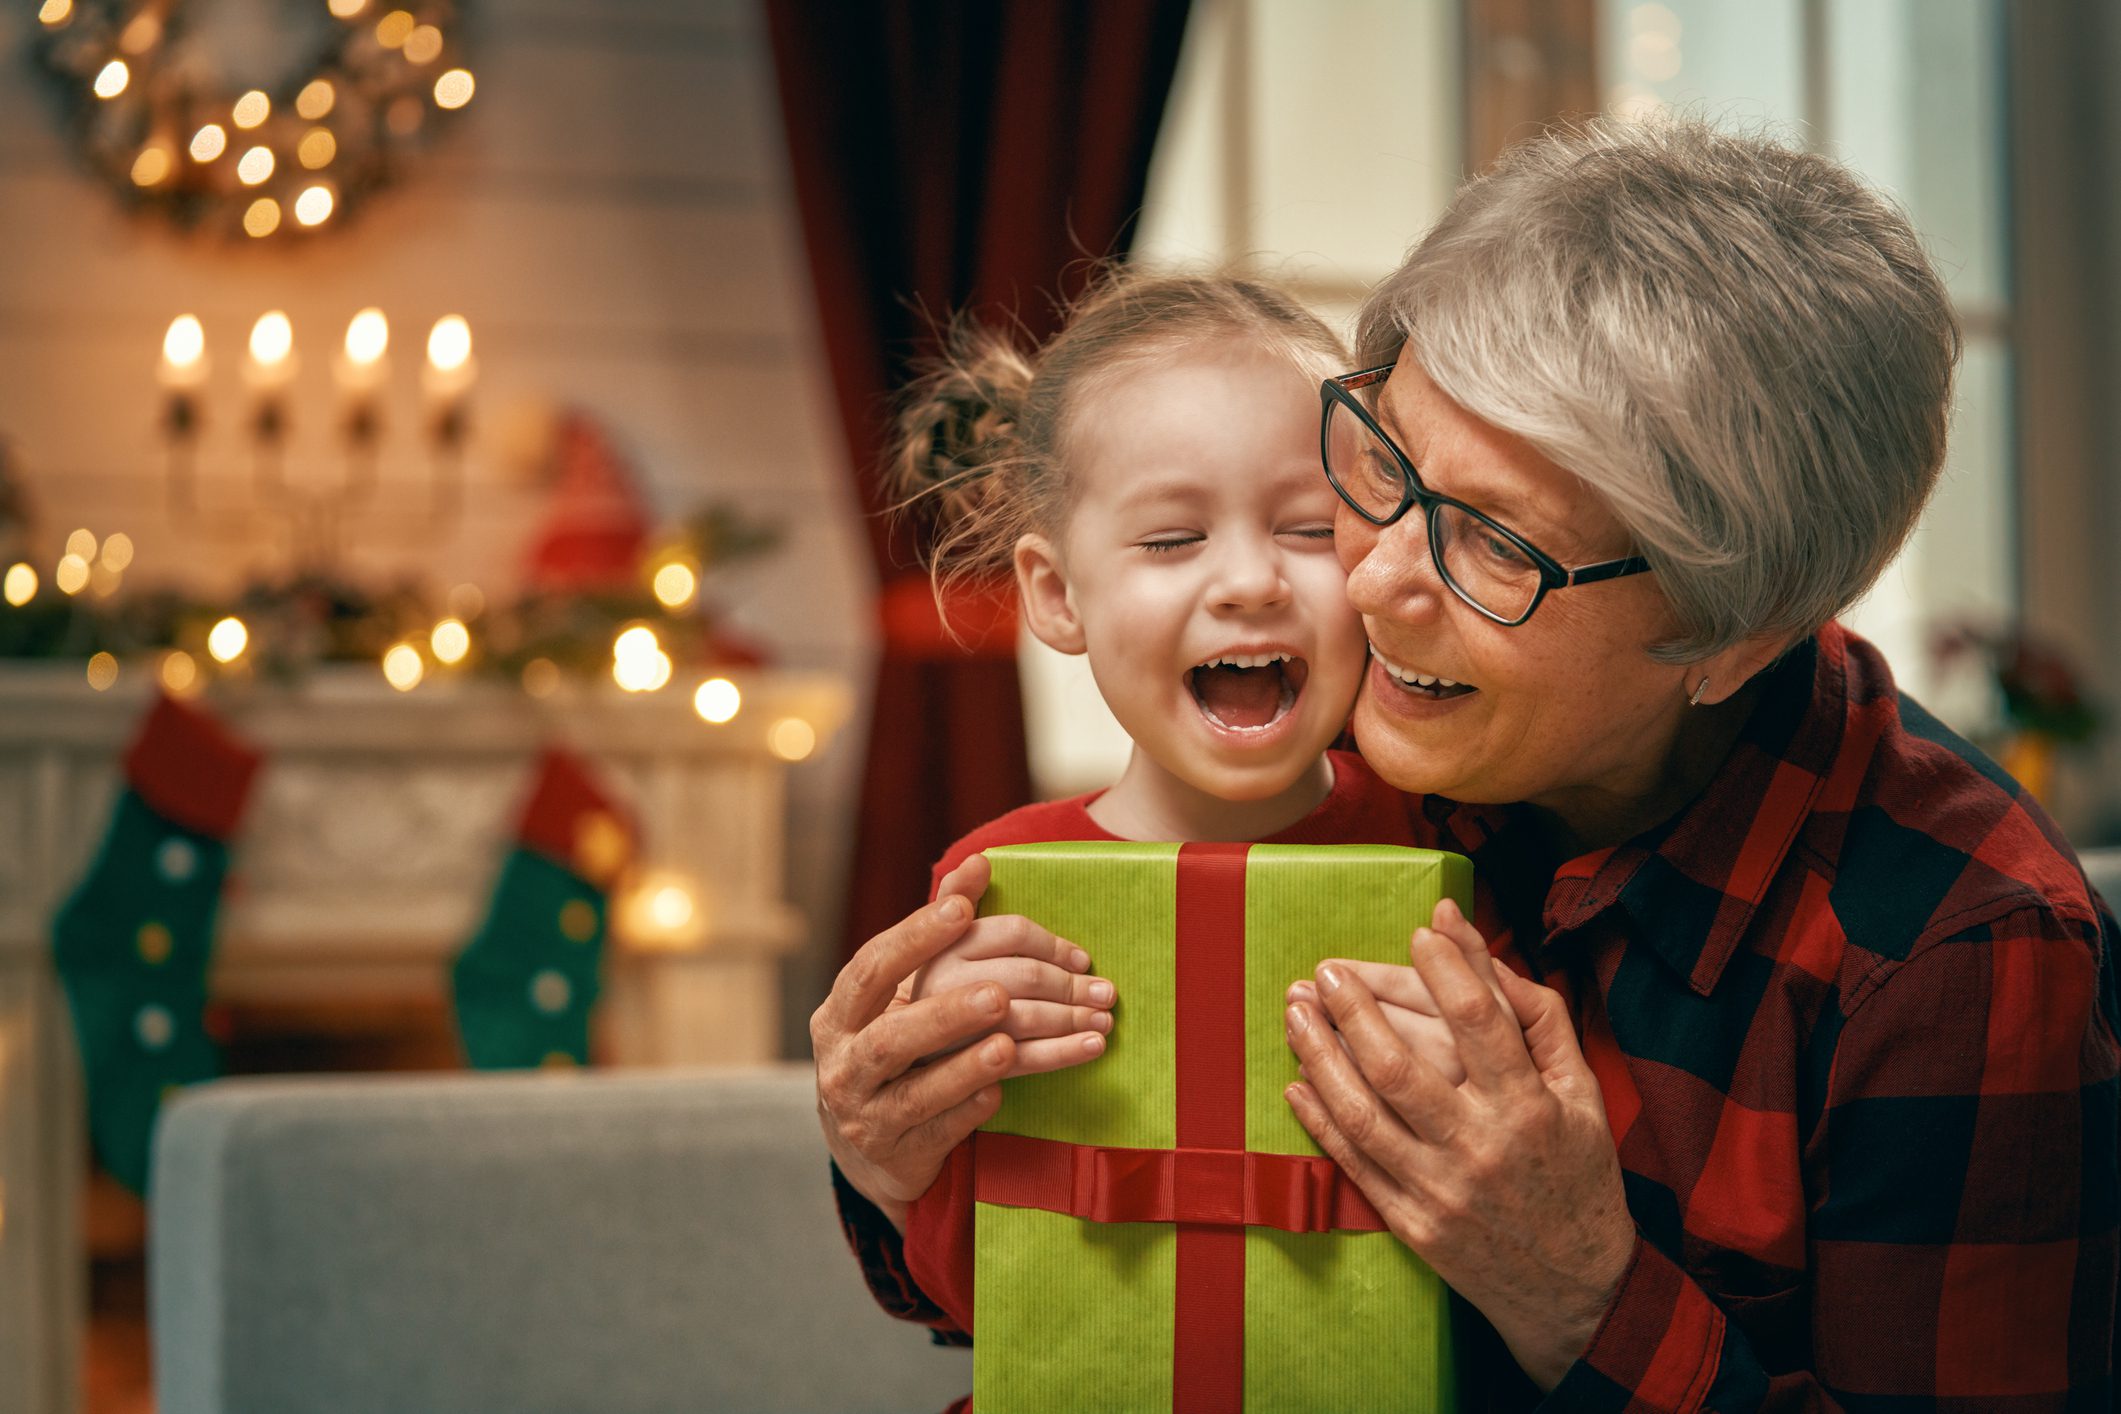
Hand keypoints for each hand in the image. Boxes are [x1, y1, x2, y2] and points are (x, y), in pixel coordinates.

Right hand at [811, 854, 1108, 1227]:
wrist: (873, 1149)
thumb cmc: (897, 1049)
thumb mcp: (904, 994)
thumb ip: (939, 934)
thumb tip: (979, 863)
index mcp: (842, 1012)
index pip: (872, 966)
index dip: (915, 938)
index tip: (962, 911)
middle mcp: (845, 1063)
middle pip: (889, 1037)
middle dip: (945, 1014)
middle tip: (999, 994)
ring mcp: (867, 1114)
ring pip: (913, 1092)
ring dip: (964, 1067)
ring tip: (1007, 1045)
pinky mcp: (898, 1153)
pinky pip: (936, 1131)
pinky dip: (967, 1110)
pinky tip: (1000, 1094)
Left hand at [1282, 898, 1636, 1389]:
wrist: (1576, 1290)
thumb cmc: (1578, 1172)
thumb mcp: (1579, 1088)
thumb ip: (1529, 1008)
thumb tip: (1465, 932)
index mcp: (1530, 1108)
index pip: (1478, 1021)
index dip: (1444, 968)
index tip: (1419, 933)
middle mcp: (1480, 1148)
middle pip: (1400, 1066)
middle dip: (1354, 1009)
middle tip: (1326, 971)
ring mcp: (1440, 1190)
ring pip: (1363, 1114)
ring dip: (1319, 1057)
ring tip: (1296, 1013)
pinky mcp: (1412, 1224)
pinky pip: (1353, 1163)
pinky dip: (1319, 1119)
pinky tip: (1297, 1082)